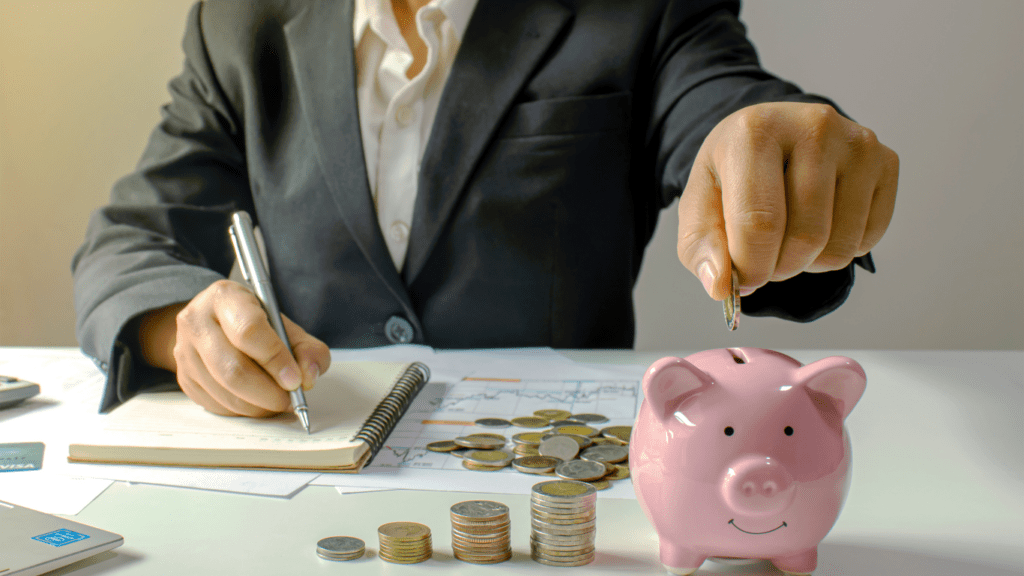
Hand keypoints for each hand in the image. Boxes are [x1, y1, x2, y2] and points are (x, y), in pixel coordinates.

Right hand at [138, 280, 329, 416]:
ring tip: (277, 401)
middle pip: (233, 368)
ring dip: (258, 406)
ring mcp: (185, 351)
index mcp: (225, 297)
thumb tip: (308, 377)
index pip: (249, 330)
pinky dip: (243, 410)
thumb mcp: (284, 325)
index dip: (275, 359)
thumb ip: (307, 349)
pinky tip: (257, 401)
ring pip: (225, 392)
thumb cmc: (254, 323)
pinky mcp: (184, 377)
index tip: (295, 379)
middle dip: (268, 392)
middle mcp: (197, 321)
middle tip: (289, 399)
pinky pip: (216, 405)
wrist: (215, 324)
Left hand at [676, 102, 897, 299]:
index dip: (751, 268)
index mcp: (754, 133)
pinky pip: (868, 239)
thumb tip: (721, 287)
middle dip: (780, 268)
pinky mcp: (885, 160)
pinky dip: (840, 250)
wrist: (771, 139)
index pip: (760, 224)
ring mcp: (856, 142)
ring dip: (810, 263)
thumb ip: (702, 249)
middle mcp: (813, 127)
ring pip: (840, 246)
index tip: (742, 280)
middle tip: (765, 257)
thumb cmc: (733, 176)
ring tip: (789, 238)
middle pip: (806, 238)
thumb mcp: (700, 207)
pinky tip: (821, 224)